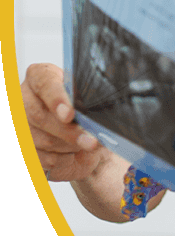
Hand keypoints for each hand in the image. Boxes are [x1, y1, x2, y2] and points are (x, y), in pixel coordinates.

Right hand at [21, 63, 109, 181]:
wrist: (77, 131)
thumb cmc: (83, 108)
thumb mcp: (88, 98)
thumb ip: (88, 103)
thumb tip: (96, 119)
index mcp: (40, 76)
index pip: (44, 82)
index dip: (56, 99)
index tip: (70, 114)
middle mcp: (23, 97)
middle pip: (39, 116)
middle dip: (68, 132)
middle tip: (91, 141)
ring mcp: (18, 122)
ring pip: (40, 139)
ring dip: (68, 146)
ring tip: (86, 144)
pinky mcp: (21, 145)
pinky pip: (39, 157)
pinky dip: (61, 159)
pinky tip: (71, 154)